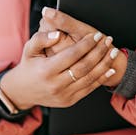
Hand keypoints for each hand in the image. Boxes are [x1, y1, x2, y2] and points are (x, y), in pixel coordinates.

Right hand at [0, 29, 117, 108]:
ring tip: (112, 52)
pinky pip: (89, 88)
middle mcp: (55, 85)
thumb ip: (42, 38)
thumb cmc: (28, 66)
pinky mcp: (70, 101)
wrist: (23, 92)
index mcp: (46, 71)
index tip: (95, 35)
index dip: (86, 44)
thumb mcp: (29, 49)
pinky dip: (101, 78)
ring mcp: (64, 95)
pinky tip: (109, 68)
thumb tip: (58, 34)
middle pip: (83, 67)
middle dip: (98, 52)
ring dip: (104, 64)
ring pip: (89, 78)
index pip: (71, 55)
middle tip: (107, 40)